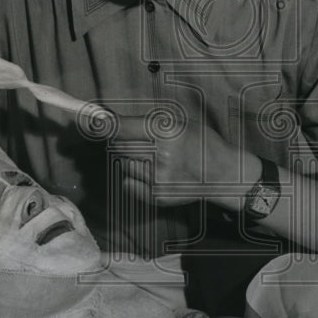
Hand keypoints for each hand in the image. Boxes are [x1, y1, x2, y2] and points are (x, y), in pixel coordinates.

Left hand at [118, 118, 245, 208]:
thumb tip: (114, 122)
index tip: (95, 123)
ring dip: (131, 159)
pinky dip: (133, 178)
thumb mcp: (181, 123)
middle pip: (119, 146)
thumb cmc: (202, 143)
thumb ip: (149, 123)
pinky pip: (128, 183)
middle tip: (136, 140)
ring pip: (124, 164)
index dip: (106, 126)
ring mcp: (157, 178)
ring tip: (152, 158)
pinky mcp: (156, 196)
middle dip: (122, 141)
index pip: (122, 128)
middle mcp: (159, 155)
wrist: (222, 174)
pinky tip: (151, 173)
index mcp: (166, 133)